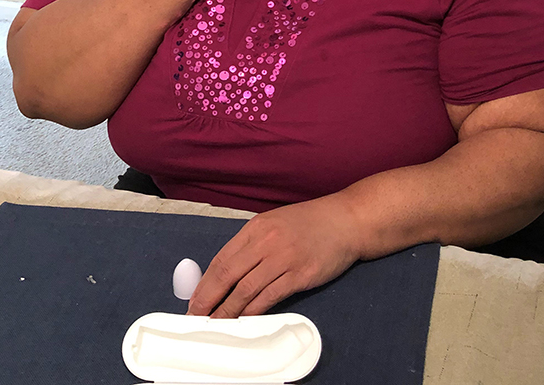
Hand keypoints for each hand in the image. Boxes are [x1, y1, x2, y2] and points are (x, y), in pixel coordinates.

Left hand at [187, 195, 363, 317]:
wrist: (348, 220)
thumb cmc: (313, 222)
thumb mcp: (277, 223)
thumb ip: (254, 243)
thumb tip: (229, 271)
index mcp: (258, 226)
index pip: (222, 257)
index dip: (205, 283)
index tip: (195, 299)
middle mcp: (267, 240)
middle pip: (228, 274)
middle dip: (208, 299)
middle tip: (196, 316)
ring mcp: (284, 258)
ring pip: (246, 289)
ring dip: (227, 311)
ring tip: (216, 324)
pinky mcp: (300, 275)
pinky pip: (269, 297)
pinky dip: (253, 312)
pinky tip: (244, 320)